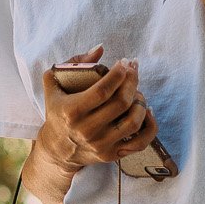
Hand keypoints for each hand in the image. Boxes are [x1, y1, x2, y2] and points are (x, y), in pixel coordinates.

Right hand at [40, 46, 158, 170]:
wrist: (58, 150)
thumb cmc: (58, 112)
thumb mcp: (54, 85)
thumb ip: (73, 63)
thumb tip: (100, 49)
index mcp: (72, 111)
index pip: (103, 91)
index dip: (118, 74)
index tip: (124, 63)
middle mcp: (87, 130)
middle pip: (121, 103)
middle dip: (132, 81)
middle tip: (133, 71)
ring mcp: (101, 144)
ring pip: (133, 121)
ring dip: (140, 101)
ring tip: (136, 92)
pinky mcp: (112, 155)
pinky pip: (141, 142)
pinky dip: (150, 125)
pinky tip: (146, 111)